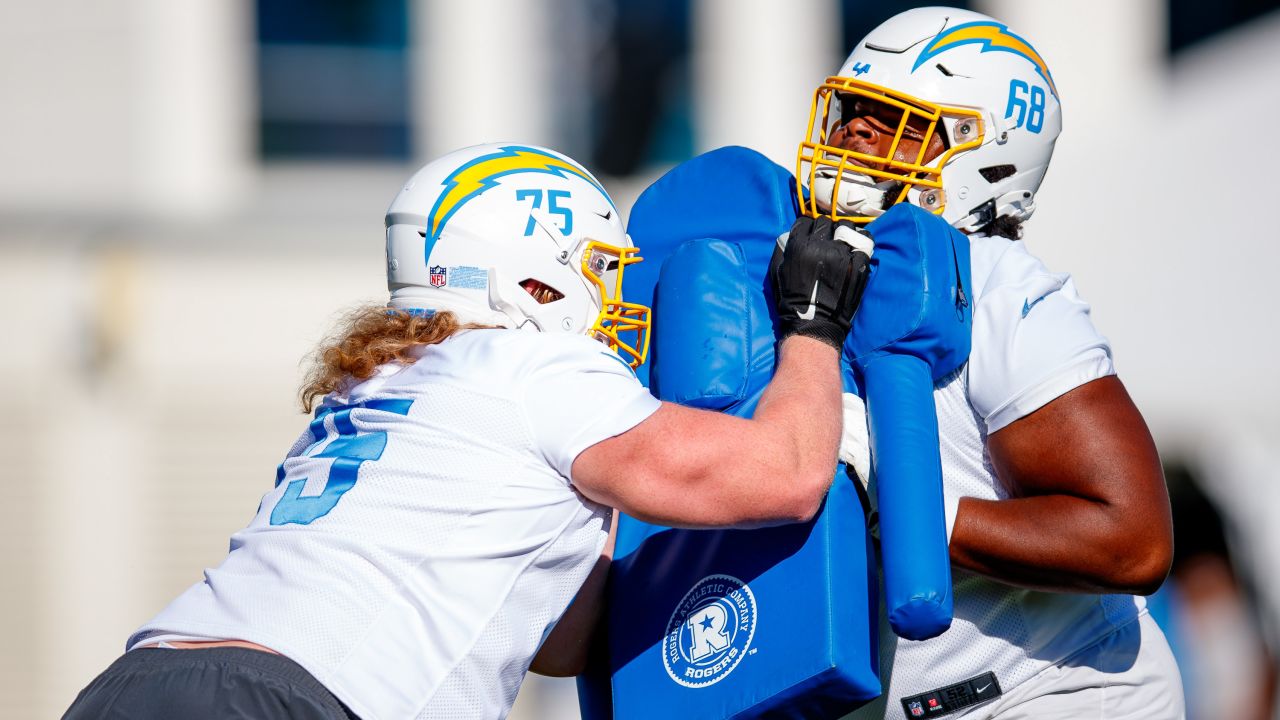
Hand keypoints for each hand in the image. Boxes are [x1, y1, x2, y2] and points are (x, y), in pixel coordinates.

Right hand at [769, 216, 871, 347]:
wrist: (814, 323)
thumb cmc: (792, 300)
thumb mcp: (778, 271)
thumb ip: (784, 249)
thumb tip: (791, 234)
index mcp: (799, 246)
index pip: (806, 220)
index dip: (808, 228)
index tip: (810, 236)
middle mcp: (821, 245)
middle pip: (827, 222)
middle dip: (826, 230)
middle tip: (826, 241)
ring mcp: (842, 254)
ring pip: (848, 228)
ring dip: (844, 233)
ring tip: (843, 244)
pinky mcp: (858, 265)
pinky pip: (864, 244)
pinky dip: (860, 246)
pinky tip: (855, 252)